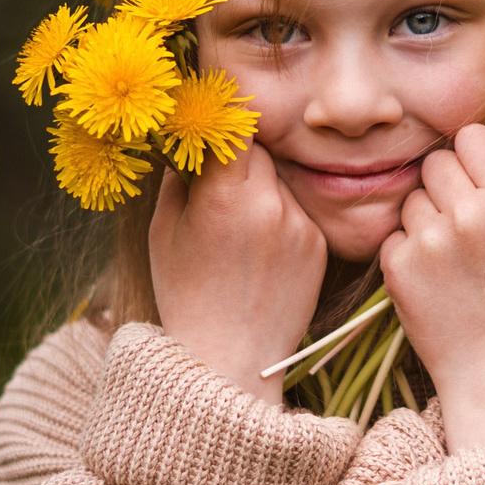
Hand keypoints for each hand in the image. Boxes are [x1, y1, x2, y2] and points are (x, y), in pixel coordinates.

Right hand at [149, 144, 326, 405]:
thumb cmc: (185, 294)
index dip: (222, 124)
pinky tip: (260, 255)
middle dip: (238, 160)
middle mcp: (271, 205)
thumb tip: (189, 139)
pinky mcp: (320, 245)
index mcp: (226, 197)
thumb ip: (179, 176)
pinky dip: (280, 221)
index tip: (210, 127)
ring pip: (280, 182)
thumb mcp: (164, 229)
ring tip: (238, 234)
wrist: (229, 359)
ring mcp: (301, 226)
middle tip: (218, 186)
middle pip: (260, 152)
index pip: (235, 127)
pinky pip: (297, 213)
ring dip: (260, 191)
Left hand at [380, 122, 484, 453]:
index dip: (472, 156)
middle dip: (444, 187)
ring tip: (450, 259)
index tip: (478, 179)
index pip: (473, 136)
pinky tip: (432, 281)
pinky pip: (393, 234)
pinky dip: (407, 253)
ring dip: (424, 220)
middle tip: (462, 225)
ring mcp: (430, 242)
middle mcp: (470, 216)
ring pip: (410, 198)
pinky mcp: (397, 268)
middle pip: (435, 162)